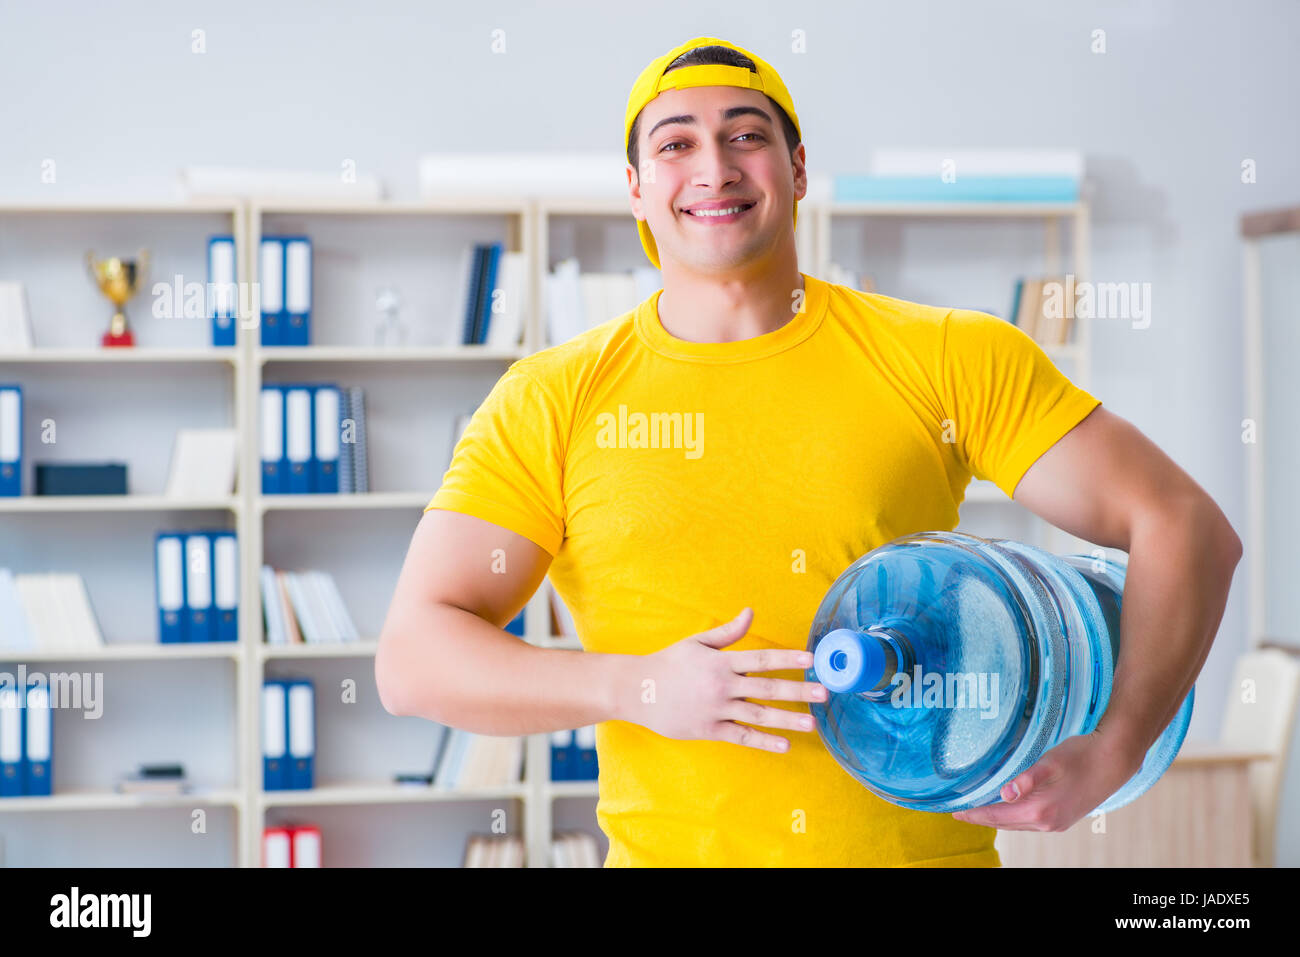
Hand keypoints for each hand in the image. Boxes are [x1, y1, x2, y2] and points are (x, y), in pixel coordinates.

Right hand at [617, 608, 828, 751]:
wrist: (637, 690)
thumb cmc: (669, 663)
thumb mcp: (697, 643)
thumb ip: (728, 632)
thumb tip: (751, 612)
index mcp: (720, 662)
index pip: (761, 659)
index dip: (787, 658)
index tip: (811, 659)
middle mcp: (721, 686)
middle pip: (766, 688)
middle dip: (798, 690)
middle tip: (825, 693)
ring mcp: (716, 709)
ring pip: (758, 715)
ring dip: (787, 719)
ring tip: (812, 723)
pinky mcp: (709, 730)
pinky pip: (741, 737)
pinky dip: (764, 741)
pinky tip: (785, 745)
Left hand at [950, 728, 1143, 830]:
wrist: (1116, 761)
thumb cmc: (1082, 755)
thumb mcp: (1050, 762)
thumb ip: (1026, 779)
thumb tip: (1004, 794)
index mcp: (1041, 810)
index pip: (998, 815)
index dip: (975, 814)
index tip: (955, 813)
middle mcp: (1048, 823)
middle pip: (1005, 824)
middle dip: (982, 818)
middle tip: (961, 813)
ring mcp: (1058, 823)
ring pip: (1018, 825)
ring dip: (998, 819)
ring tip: (979, 811)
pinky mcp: (1064, 819)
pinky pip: (1031, 823)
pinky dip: (1014, 818)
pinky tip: (1008, 809)